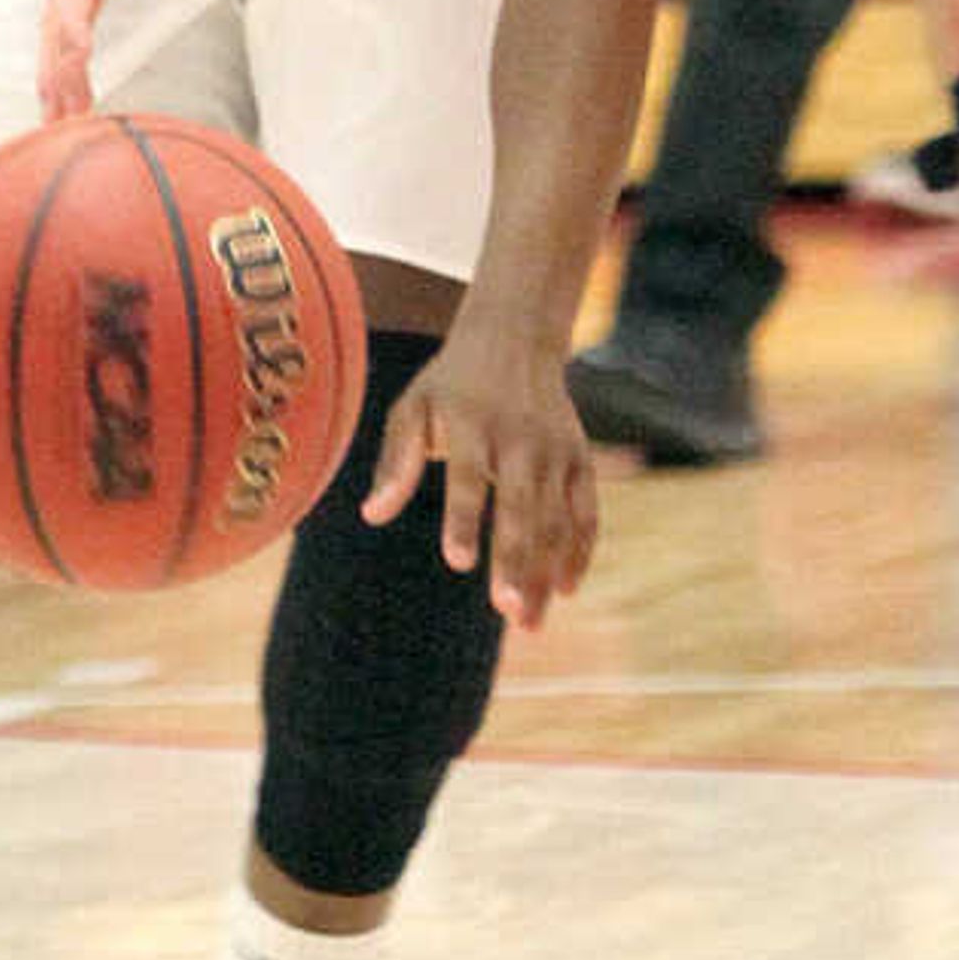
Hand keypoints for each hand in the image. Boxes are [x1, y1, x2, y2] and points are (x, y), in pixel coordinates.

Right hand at [38, 0, 258, 116]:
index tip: (73, 76)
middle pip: (58, 11)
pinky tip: (72, 87)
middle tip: (60, 126)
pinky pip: (76, 11)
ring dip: (57, 69)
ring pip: (61, 17)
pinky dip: (70, 50)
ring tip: (58, 126)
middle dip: (57, 68)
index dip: (72, 33)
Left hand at [358, 320, 600, 625]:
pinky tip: (566, 590)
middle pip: (519, 506)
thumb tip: (372, 514)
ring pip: (556, 518)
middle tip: (510, 611)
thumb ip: (396, 461)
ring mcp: (555, 449)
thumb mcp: (414, 407)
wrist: (516, 337)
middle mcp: (519, 438)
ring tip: (530, 623)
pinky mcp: (580, 458)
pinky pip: (586, 511)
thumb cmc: (452, 384)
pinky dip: (581, 550)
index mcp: (471, 424)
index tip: (459, 562)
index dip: (464, 520)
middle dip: (517, 560)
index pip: (468, 478)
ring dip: (546, 571)